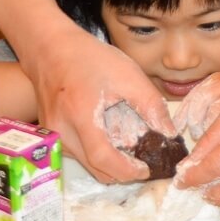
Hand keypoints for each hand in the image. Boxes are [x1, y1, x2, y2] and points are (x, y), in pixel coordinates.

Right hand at [28, 24, 174, 182]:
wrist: (51, 48)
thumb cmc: (90, 58)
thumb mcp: (129, 75)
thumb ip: (152, 106)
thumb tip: (169, 134)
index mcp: (81, 115)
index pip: (103, 158)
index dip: (127, 171)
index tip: (147, 170)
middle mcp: (61, 131)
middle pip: (95, 168)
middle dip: (122, 172)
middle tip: (143, 162)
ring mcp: (52, 135)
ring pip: (86, 164)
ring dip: (110, 164)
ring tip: (129, 149)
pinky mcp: (50, 135)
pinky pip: (77, 154)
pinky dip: (96, 154)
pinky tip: (110, 138)